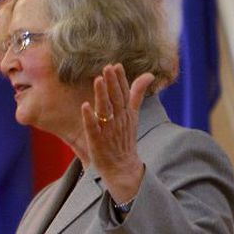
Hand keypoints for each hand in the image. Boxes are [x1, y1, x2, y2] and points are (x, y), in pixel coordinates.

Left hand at [81, 64, 154, 202]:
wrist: (123, 168)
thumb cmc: (125, 140)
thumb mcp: (133, 115)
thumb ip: (137, 95)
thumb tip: (149, 75)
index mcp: (126, 114)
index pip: (124, 93)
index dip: (120, 79)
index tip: (116, 65)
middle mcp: (119, 120)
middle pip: (116, 99)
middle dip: (112, 83)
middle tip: (107, 67)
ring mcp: (108, 131)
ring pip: (105, 110)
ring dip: (102, 95)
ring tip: (98, 80)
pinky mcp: (97, 141)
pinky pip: (93, 128)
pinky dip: (89, 117)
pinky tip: (85, 106)